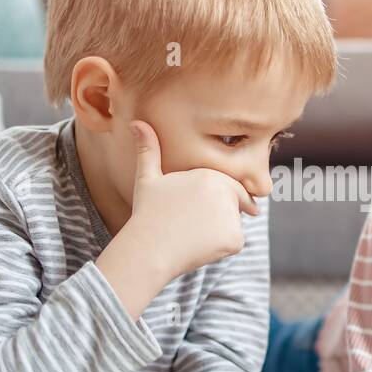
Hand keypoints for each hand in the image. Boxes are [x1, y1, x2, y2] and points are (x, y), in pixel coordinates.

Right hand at [96, 120, 257, 314]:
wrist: (148, 249)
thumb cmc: (147, 214)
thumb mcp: (147, 178)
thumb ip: (148, 150)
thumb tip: (136, 122)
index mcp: (210, 174)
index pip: (229, 185)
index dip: (221, 196)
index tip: (210, 206)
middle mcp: (225, 191)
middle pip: (234, 204)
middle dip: (221, 214)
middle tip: (197, 225)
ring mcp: (232, 215)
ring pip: (234, 223)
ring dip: (221, 231)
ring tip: (193, 234)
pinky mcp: (235, 238)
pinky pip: (235, 242)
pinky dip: (223, 247)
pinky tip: (200, 246)